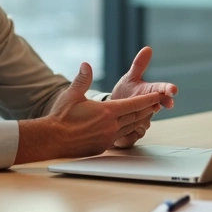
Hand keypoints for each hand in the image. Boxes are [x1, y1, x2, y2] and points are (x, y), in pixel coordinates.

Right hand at [35, 63, 164, 158]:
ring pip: (130, 128)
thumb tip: (86, 65)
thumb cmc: (61, 117)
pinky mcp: (103, 146)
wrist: (53, 139)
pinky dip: (127, 130)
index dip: (148, 99)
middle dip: (147, 109)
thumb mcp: (72, 95)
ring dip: (139, 120)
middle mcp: (111, 125)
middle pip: (135, 116)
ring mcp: (108, 137)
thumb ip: (82, 79)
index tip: (158, 95)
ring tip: (146, 114)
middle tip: (157, 103)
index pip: (134, 104)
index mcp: (107, 111)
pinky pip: (120, 137)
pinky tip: (127, 127)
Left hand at [109, 47, 178, 147]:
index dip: (167, 90)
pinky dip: (131, 131)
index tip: (173, 90)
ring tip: (133, 116)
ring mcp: (145, 120)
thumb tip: (148, 48)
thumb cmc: (125, 93)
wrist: (112, 113)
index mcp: (150, 93)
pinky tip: (125, 130)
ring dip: (140, 118)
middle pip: (157, 106)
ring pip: (146, 120)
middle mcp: (151, 107)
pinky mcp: (137, 133)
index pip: (161, 90)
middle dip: (158, 106)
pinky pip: (136, 132)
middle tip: (160, 104)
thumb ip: (140, 64)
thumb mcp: (131, 78)